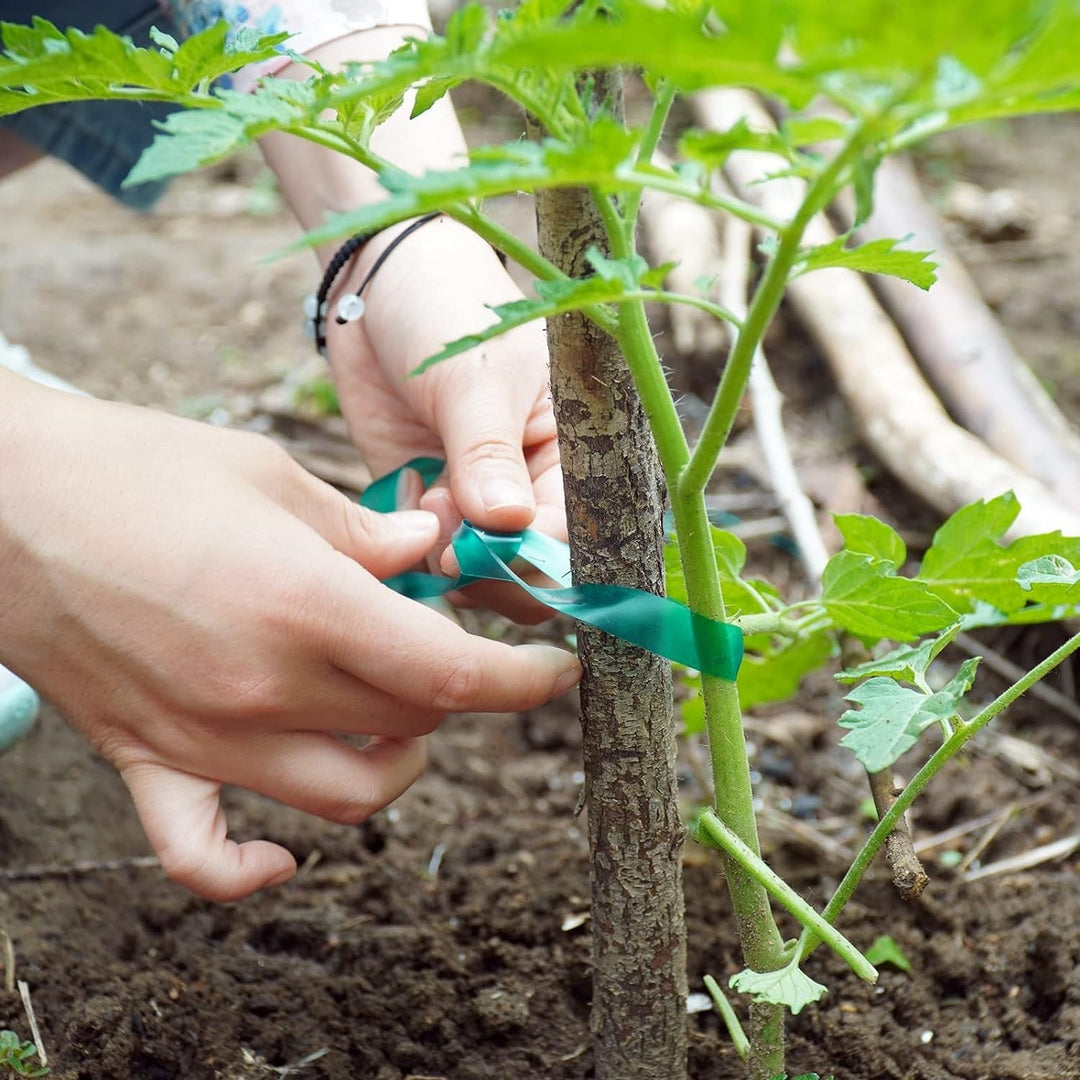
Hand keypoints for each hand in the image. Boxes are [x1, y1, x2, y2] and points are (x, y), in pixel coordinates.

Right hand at [0, 377, 579, 900]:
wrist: (2, 500)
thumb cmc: (137, 467)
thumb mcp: (272, 475)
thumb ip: (362, 530)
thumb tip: (428, 554)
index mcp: (304, 605)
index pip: (453, 675)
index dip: (525, 681)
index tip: (556, 670)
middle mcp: (260, 687)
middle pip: (411, 726)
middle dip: (459, 693)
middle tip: (454, 647)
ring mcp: (199, 736)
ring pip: (343, 798)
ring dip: (396, 765)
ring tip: (398, 718)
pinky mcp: (144, 758)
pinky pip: (201, 855)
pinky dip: (250, 871)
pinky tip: (284, 853)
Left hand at [325, 215, 564, 622]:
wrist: (378, 285)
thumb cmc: (449, 308)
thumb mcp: (476, 376)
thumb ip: (489, 452)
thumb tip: (509, 523)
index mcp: (577, 452)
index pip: (577, 533)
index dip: (535, 554)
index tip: (483, 546)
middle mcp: (536, 487)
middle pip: (535, 572)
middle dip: (492, 570)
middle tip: (448, 542)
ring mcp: (481, 502)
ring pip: (481, 576)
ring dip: (448, 557)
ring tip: (427, 497)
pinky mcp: (432, 505)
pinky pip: (429, 556)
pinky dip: (414, 545)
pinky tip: (407, 488)